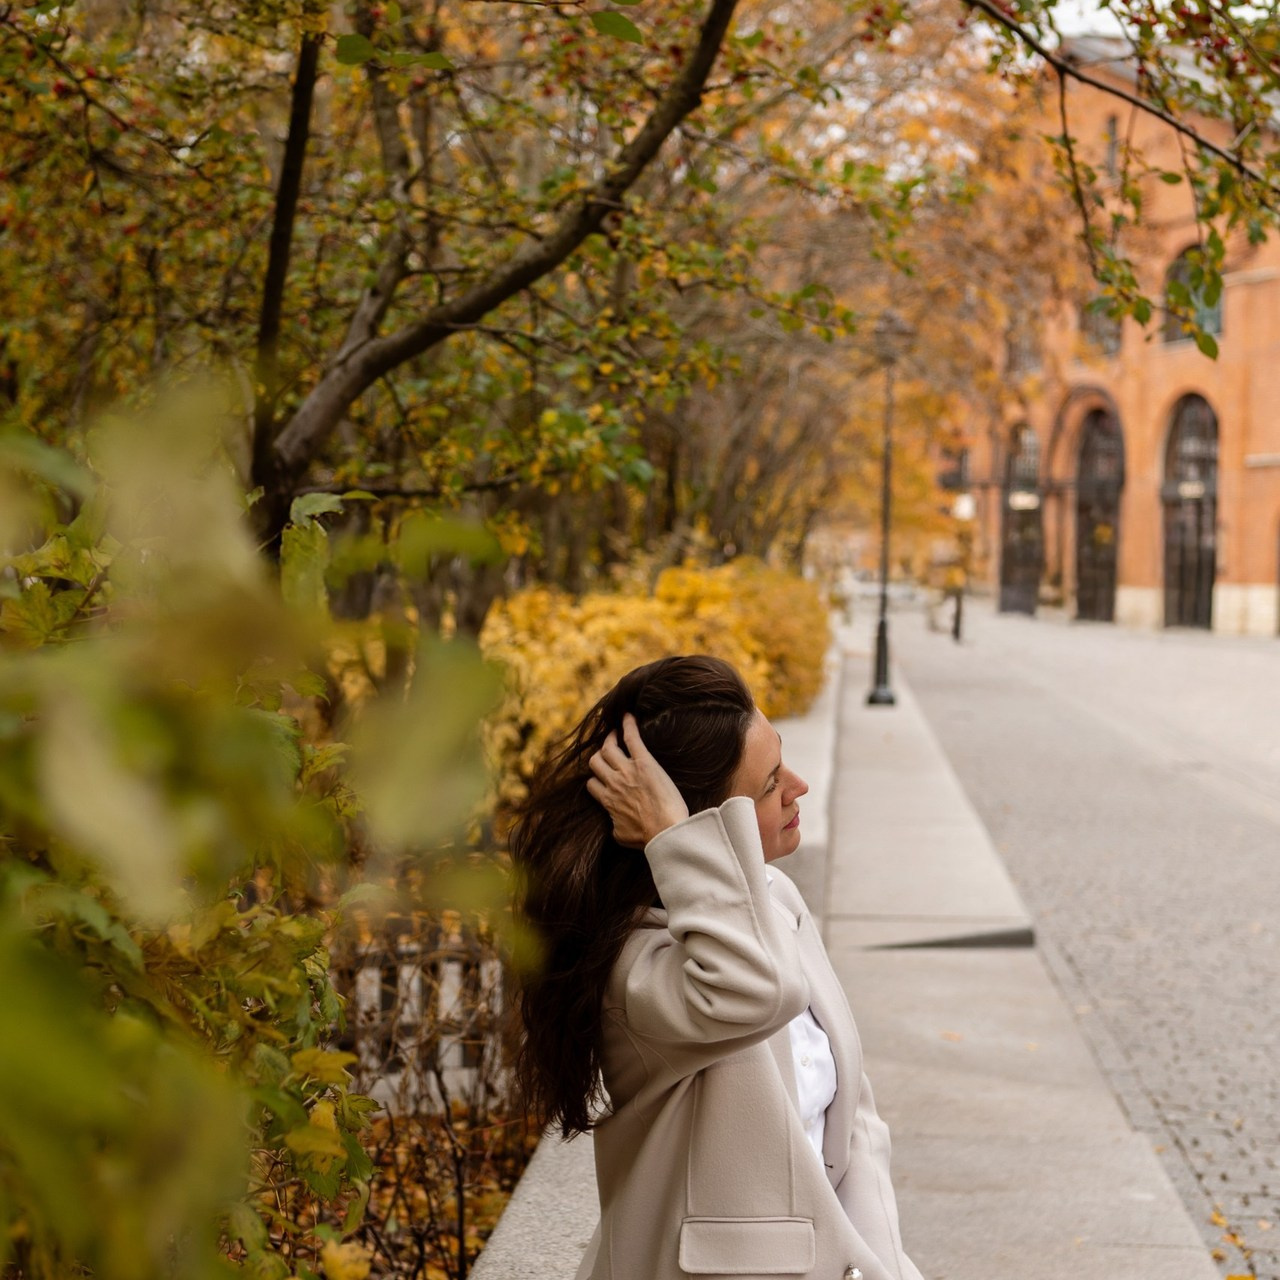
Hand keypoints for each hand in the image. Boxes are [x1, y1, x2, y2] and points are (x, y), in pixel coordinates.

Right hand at [586, 713, 688, 847]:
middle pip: (595, 762)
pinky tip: (629, 715)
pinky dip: (628, 725)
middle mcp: (613, 783)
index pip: (592, 784)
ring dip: (609, 739)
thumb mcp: (622, 836)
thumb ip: (614, 825)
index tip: (601, 777)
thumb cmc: (647, 838)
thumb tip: (614, 822)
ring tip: (614, 734)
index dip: (596, 779)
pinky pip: (631, 738)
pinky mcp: (644, 762)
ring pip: (607, 748)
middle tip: (606, 750)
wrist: (666, 832)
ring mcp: (627, 770)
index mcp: (608, 801)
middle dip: (599, 756)